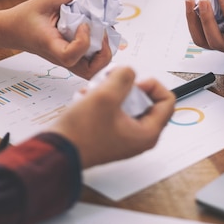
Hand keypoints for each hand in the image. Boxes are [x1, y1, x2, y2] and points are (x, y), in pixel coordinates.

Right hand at [2, 0, 111, 78]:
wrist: (14, 30)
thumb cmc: (27, 16)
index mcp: (51, 46)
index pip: (70, 56)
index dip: (83, 41)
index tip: (84, 24)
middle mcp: (62, 58)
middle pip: (90, 71)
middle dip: (103, 53)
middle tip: (102, 33)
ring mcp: (69, 61)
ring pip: (94, 69)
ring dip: (104, 52)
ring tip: (102, 33)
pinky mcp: (74, 58)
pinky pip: (93, 61)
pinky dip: (101, 49)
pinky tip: (97, 32)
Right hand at [50, 66, 174, 167]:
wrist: (56, 151)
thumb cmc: (80, 134)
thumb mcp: (106, 96)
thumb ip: (124, 77)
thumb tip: (129, 72)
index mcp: (147, 134)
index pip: (167, 101)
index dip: (152, 85)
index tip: (134, 82)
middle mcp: (139, 138)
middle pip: (147, 100)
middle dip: (129, 87)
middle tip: (113, 83)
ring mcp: (124, 136)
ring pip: (129, 103)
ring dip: (113, 91)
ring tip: (96, 89)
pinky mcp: (110, 134)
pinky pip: (115, 110)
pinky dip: (104, 101)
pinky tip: (87, 97)